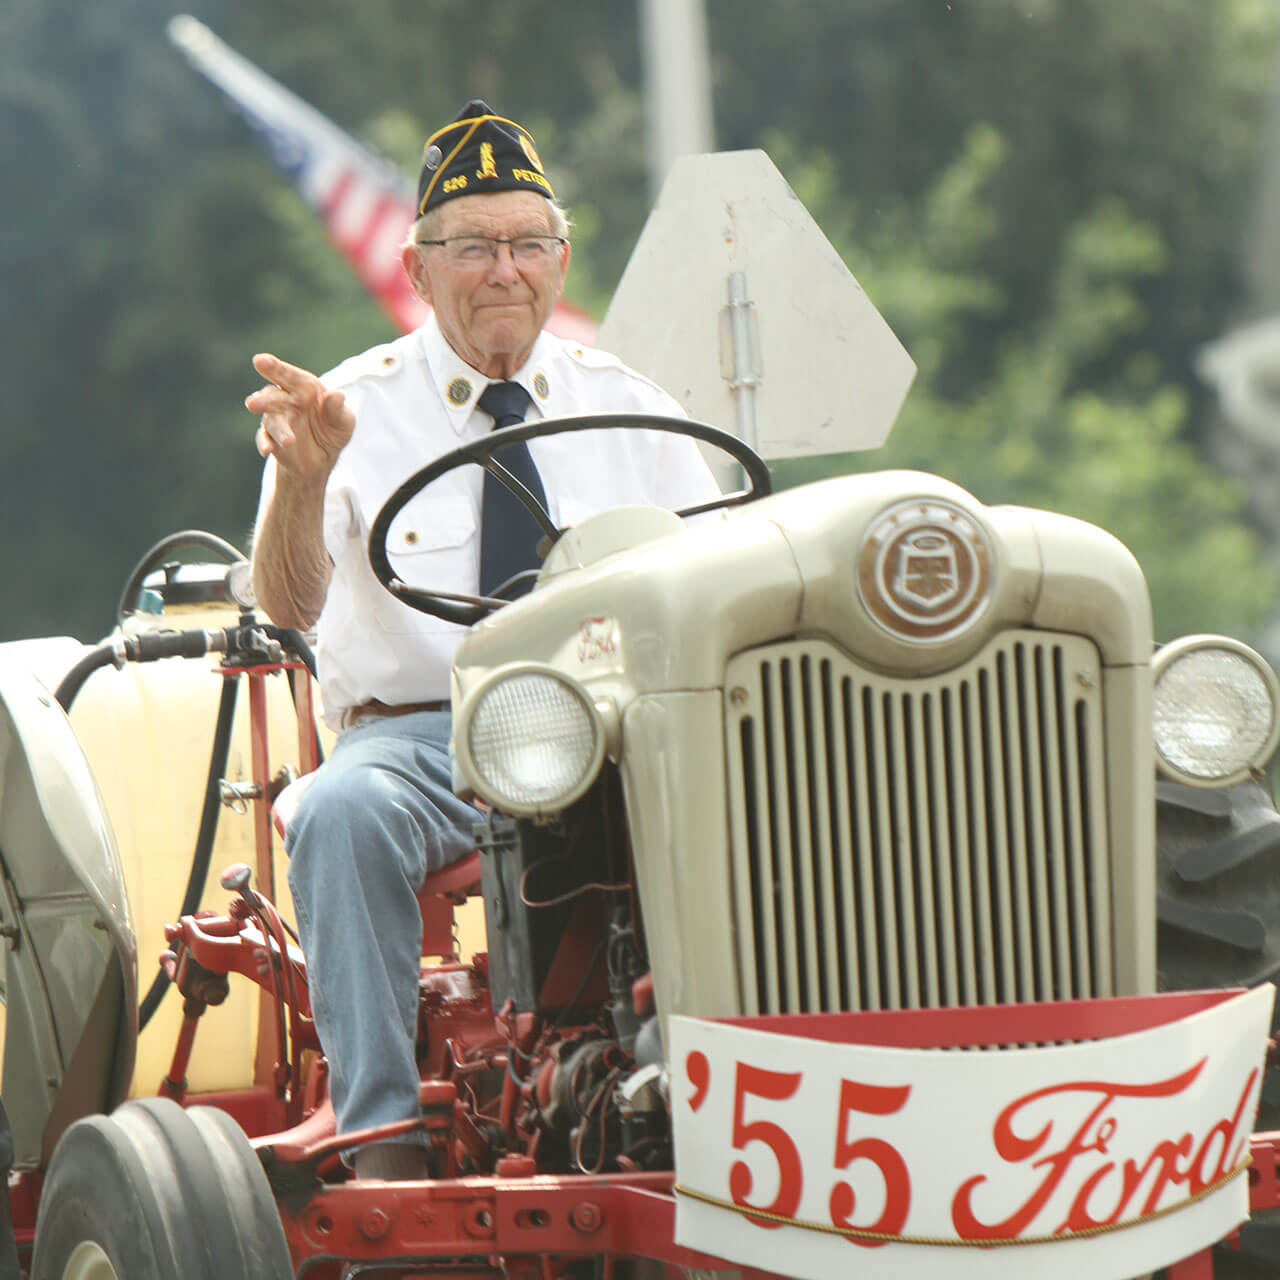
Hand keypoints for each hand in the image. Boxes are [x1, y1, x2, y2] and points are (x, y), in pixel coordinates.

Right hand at [246, 353, 355, 478]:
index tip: (259, 360)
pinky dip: (265, 443)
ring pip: (272, 420)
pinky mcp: (272, 438)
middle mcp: (286, 400)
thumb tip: (337, 395)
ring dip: (278, 429)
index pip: (289, 376)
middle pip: (272, 396)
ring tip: (289, 441)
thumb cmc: (334, 430)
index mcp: (304, 388)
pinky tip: (267, 450)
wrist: (324, 457)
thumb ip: (338, 409)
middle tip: (252, 404)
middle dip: (263, 399)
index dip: (275, 368)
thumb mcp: (344, 422)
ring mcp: (277, 419)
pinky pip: (265, 439)